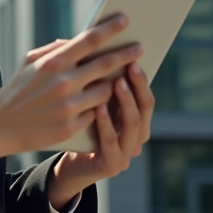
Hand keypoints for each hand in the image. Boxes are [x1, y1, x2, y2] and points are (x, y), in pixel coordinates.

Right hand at [0, 15, 142, 164]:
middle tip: (139, 48)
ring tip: (114, 81)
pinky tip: (94, 105)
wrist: (0, 127)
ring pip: (106, 91)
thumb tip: (77, 41)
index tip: (125, 21)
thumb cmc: (17, 90)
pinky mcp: (71, 127)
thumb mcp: (29, 62)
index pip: (89, 40)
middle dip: (126, 54)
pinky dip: (97, 108)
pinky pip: (96, 113)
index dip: (110, 29)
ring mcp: (68, 106)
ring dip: (111, 86)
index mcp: (53, 62)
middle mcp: (63, 82)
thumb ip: (55, 49)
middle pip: (106, 64)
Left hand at [46, 58, 154, 211]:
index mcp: (137, 120)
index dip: (141, 76)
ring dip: (126, 101)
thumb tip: (99, 46)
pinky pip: (111, 142)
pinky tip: (98, 107)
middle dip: (138, 85)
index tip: (134, 53)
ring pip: (133, 123)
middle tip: (130, 64)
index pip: (146, 95)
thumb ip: (101, 83)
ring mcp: (128, 153)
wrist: (67, 161)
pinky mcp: (112, 165)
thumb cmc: (80, 125)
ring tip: (118, 82)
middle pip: (145, 107)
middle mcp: (138, 136)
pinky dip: (106, 123)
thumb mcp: (93, 102)